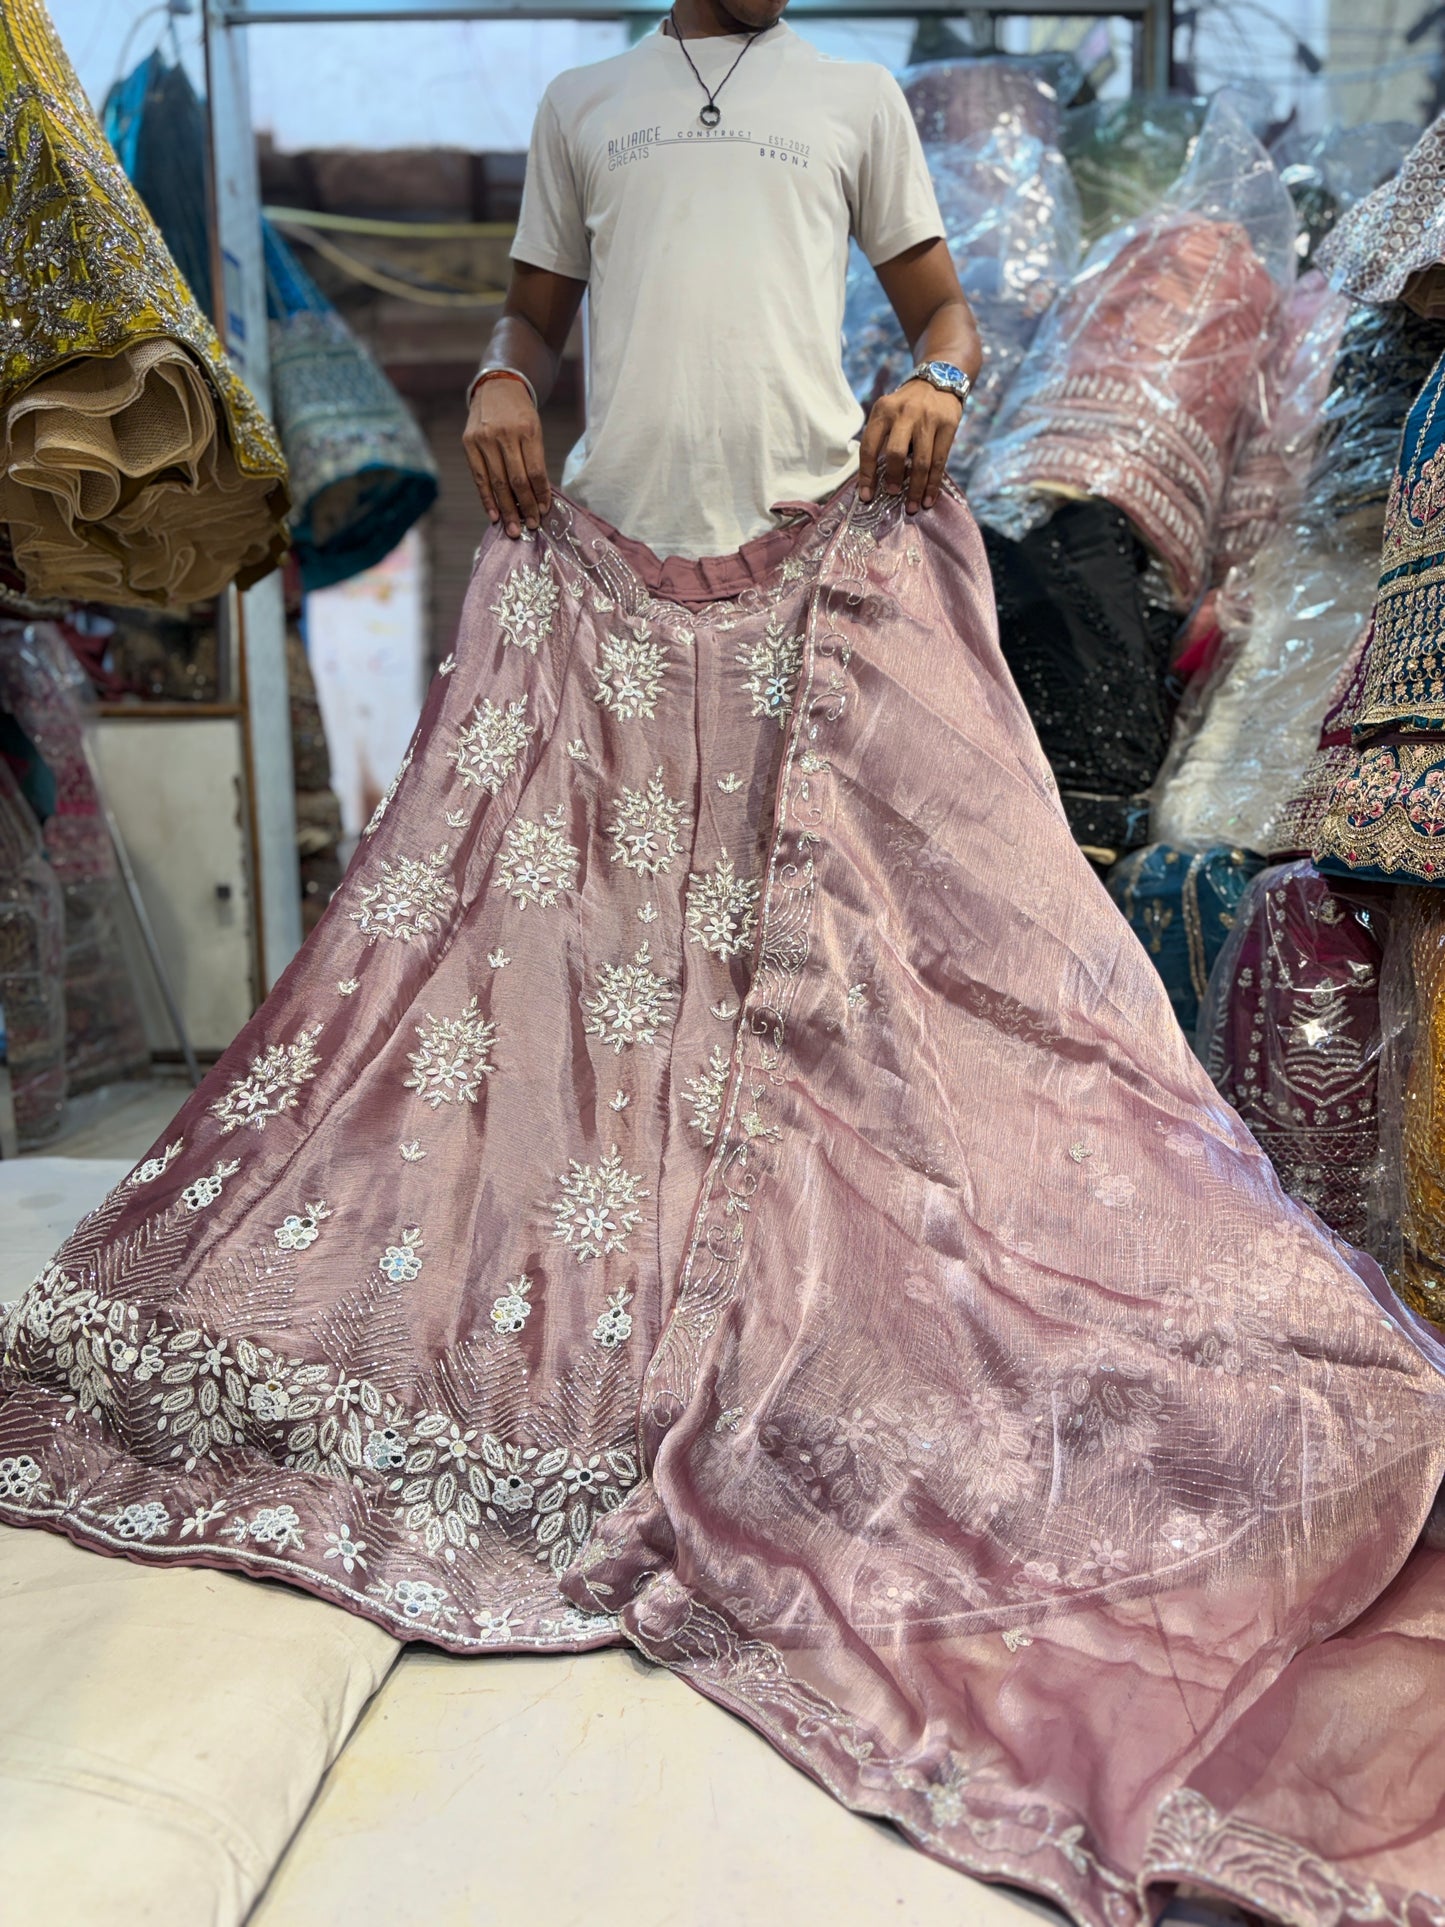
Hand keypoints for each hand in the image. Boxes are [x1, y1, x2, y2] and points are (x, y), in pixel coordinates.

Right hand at [463, 376, 551, 537]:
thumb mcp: (535, 429)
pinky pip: (479, 477)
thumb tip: (538, 498)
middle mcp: (504, 434)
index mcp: (527, 430)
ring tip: (514, 529)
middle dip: (524, 507)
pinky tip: (494, 516)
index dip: (540, 495)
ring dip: (506, 509)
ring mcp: (484, 438)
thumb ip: (535, 460)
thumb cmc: (520, 414)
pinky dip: (487, 499)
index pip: (535, 471)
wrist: (496, 386)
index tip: (543, 512)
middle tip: (531, 527)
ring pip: (497, 482)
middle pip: (516, 480)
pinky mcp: (469, 442)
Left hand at [857, 379, 962, 513]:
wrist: (939, 380)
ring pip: (920, 461)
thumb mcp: (889, 412)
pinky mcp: (948, 425)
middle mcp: (904, 413)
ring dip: (915, 488)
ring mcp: (928, 419)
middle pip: (895, 453)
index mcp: (883, 411)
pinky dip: (933, 484)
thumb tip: (873, 481)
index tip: (866, 496)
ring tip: (911, 507)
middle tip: (892, 494)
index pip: (869, 446)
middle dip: (892, 478)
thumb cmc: (908, 407)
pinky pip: (940, 461)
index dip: (866, 474)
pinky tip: (928, 499)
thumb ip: (881, 438)